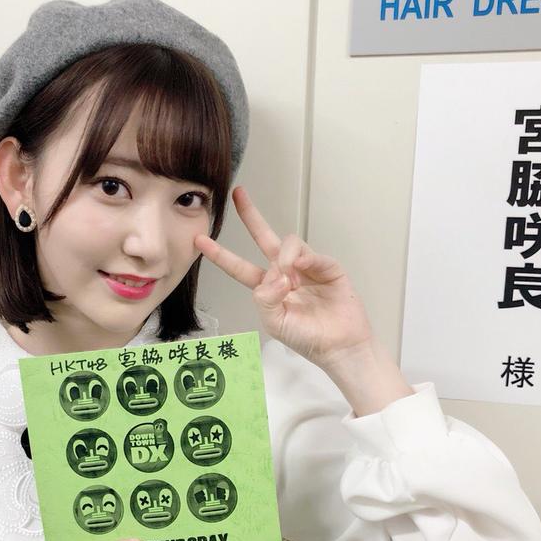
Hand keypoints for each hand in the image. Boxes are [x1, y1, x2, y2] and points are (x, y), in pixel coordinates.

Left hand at [195, 186, 373, 367]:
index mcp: (267, 288)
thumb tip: (275, 274)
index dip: (220, 254)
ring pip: (289, 244)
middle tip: (238, 194)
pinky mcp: (327, 267)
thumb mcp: (274, 323)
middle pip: (263, 238)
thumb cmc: (307, 338)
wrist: (339, 346)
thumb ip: (264, 298)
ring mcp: (306, 268)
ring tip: (290, 280)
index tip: (200, 240)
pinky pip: (311, 254)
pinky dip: (304, 258)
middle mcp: (284, 273)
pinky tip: (300, 268)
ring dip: (284, 257)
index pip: (239, 267)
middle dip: (250, 215)